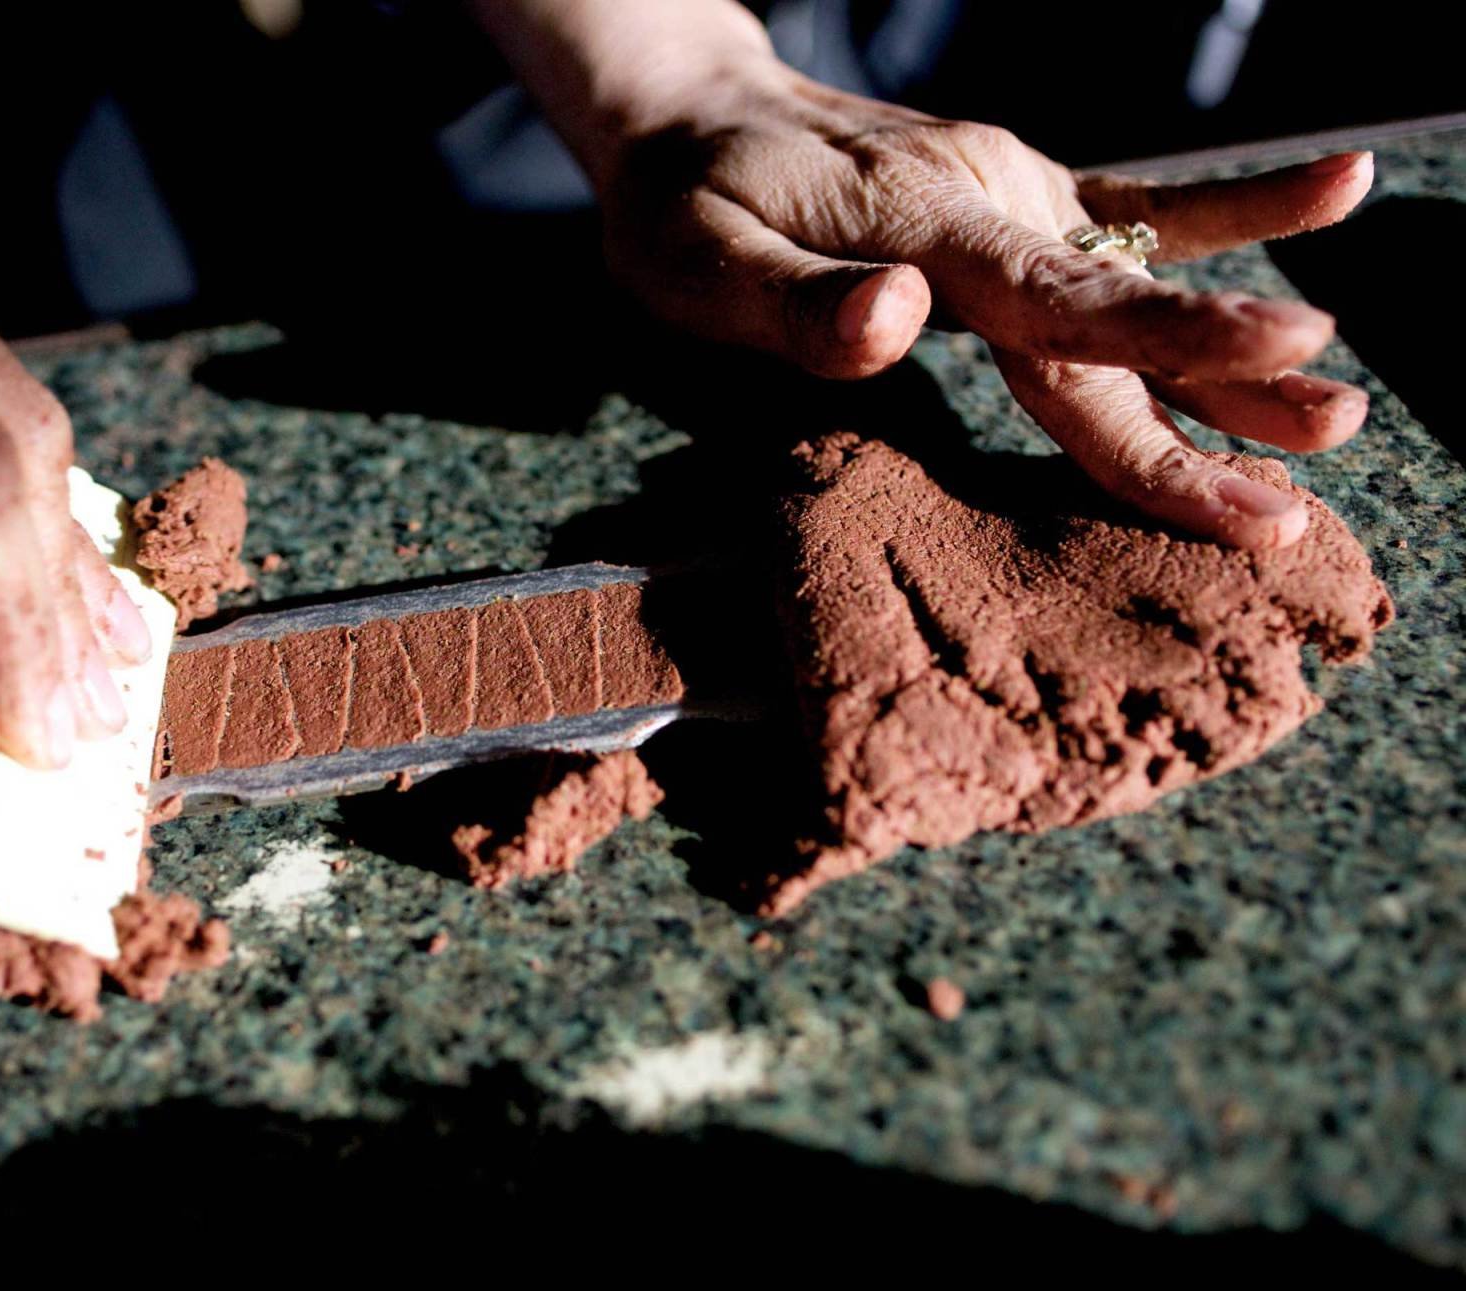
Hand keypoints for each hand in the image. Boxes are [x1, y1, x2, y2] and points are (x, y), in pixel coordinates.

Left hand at [475, 0, 1373, 548]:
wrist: (696, 117)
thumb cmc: (689, 205)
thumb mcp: (704, 264)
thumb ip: (800, 304)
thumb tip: (896, 323)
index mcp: (925, 226)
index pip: (1060, 300)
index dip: (1171, 336)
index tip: (1281, 352)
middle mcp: (991, 203)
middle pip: (1112, 320)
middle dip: (1220, 392)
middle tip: (1327, 438)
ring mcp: (1013, 194)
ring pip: (1134, 286)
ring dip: (1231, 349)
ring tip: (1336, 408)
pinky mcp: (1012, 196)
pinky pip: (1131, 207)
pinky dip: (1229, 210)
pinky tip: (1332, 189)